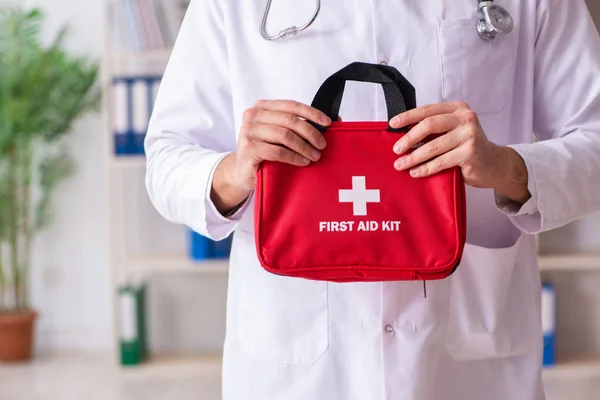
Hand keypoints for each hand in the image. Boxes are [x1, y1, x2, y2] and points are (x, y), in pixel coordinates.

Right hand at [211, 100, 330, 214]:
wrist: (242, 171)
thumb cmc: (264, 151)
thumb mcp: (280, 134)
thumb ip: (299, 125)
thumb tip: (336, 120)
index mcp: (262, 107)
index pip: (291, 105)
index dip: (312, 113)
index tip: (327, 123)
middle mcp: (252, 115)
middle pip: (290, 120)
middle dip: (310, 132)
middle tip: (322, 145)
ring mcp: (248, 131)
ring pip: (285, 135)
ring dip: (304, 147)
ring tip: (315, 155)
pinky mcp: (249, 149)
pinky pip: (278, 151)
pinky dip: (294, 157)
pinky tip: (303, 162)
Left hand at [389, 102, 530, 203]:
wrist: (495, 164)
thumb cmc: (468, 148)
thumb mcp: (453, 132)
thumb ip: (435, 129)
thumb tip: (403, 136)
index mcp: (458, 109)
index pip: (428, 110)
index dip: (408, 116)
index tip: (392, 124)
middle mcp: (465, 118)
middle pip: (429, 125)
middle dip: (409, 138)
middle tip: (396, 149)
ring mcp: (469, 135)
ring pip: (434, 146)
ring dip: (414, 157)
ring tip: (401, 164)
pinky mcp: (470, 153)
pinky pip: (442, 161)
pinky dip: (426, 168)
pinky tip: (416, 173)